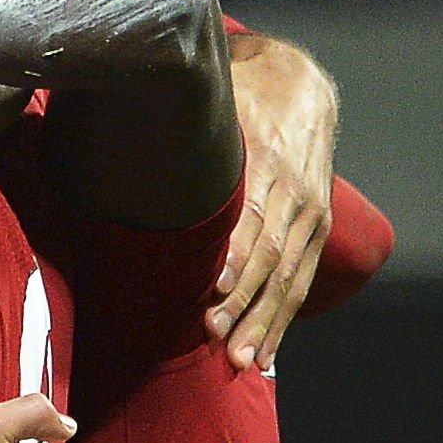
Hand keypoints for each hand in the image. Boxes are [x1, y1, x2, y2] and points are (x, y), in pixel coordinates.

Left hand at [212, 35, 338, 369]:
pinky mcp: (318, 227)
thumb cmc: (238, 94)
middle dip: (246, 302)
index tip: (214, 287)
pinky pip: (302, 281)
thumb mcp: (215, 98)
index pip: (252, 215)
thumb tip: (124, 145)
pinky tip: (267, 353)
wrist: (299, 82)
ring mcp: (311, 212)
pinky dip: (283, 319)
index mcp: (267, 157)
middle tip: (218, 338)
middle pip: (272, 256)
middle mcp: (295, 191)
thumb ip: (182, 128)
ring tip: (243, 360)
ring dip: (266, 322)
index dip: (236, 253)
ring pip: (290, 277)